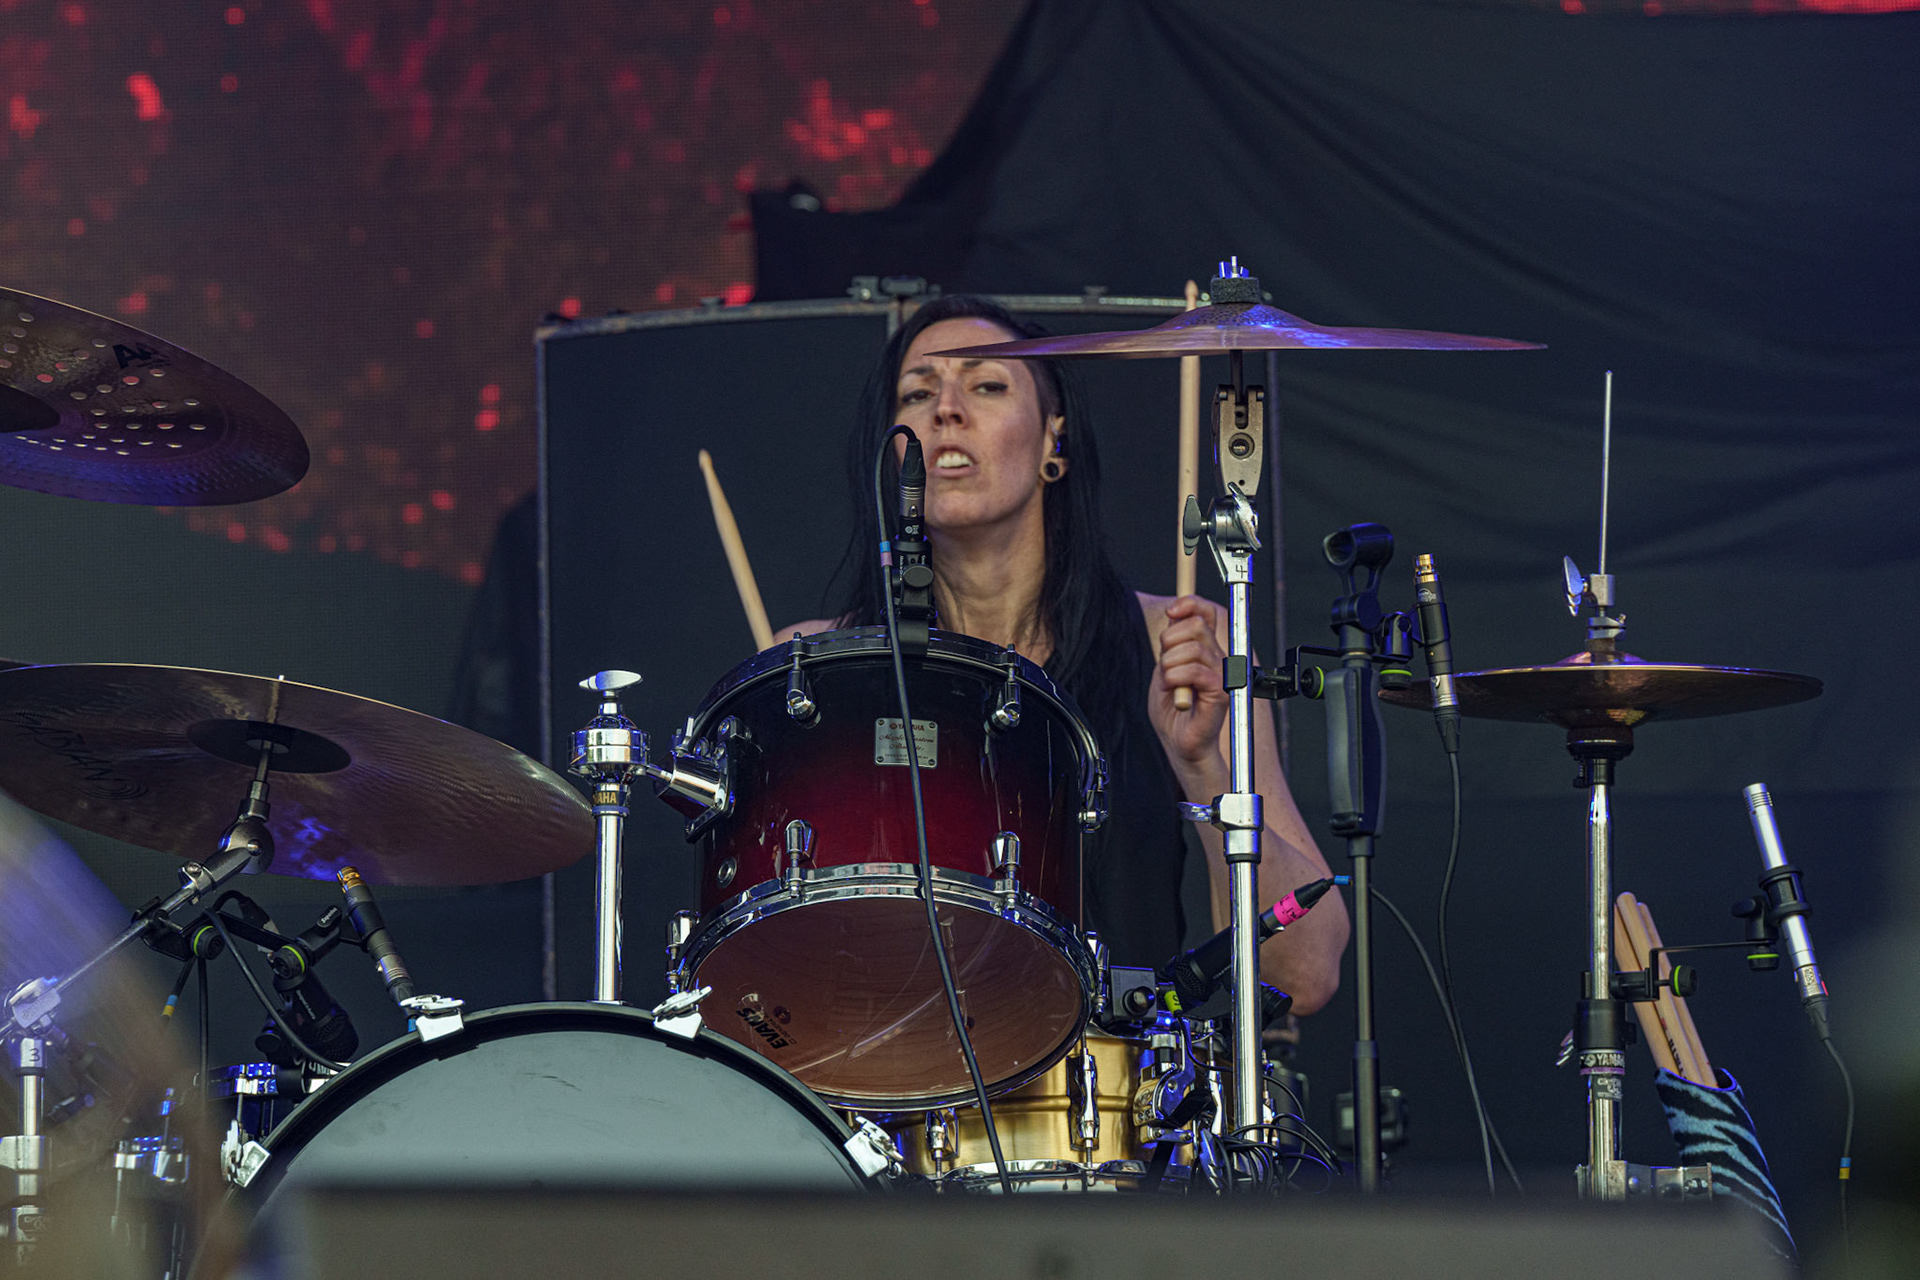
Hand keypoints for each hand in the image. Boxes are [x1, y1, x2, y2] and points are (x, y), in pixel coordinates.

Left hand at [1147, 595, 1230, 786]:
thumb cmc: (1173, 710)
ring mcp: (1222, 674)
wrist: (1179, 742)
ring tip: (1168, 682)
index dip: (1189, 604)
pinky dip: (1176, 678)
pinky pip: (1196, 671)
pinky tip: (1174, 691)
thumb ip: (1171, 644)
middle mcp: (1219, 658)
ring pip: (1194, 648)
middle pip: (1197, 626)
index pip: (1206, 612)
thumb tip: (1174, 616)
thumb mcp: (1165, 668)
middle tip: (1164, 664)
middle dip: (1170, 640)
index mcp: (1207, 650)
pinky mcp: (1220, 691)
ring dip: (1170, 664)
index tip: (1171, 611)